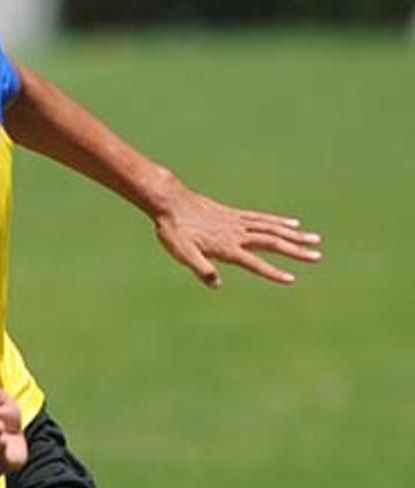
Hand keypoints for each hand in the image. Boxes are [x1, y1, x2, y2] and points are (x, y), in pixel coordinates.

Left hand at [151, 188, 320, 287]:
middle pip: (273, 243)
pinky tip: (292, 223)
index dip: (273, 272)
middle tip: (317, 256)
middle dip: (296, 251)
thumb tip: (217, 284)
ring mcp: (238, 222)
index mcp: (226, 247)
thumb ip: (200, 268)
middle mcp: (237, 234)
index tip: (292, 279)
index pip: (255, 263)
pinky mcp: (235, 214)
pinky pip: (262, 218)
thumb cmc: (174, 231)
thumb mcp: (182, 253)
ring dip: (295, 235)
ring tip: (315, 239)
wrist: (170, 202)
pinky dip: (279, 221)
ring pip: (272, 229)